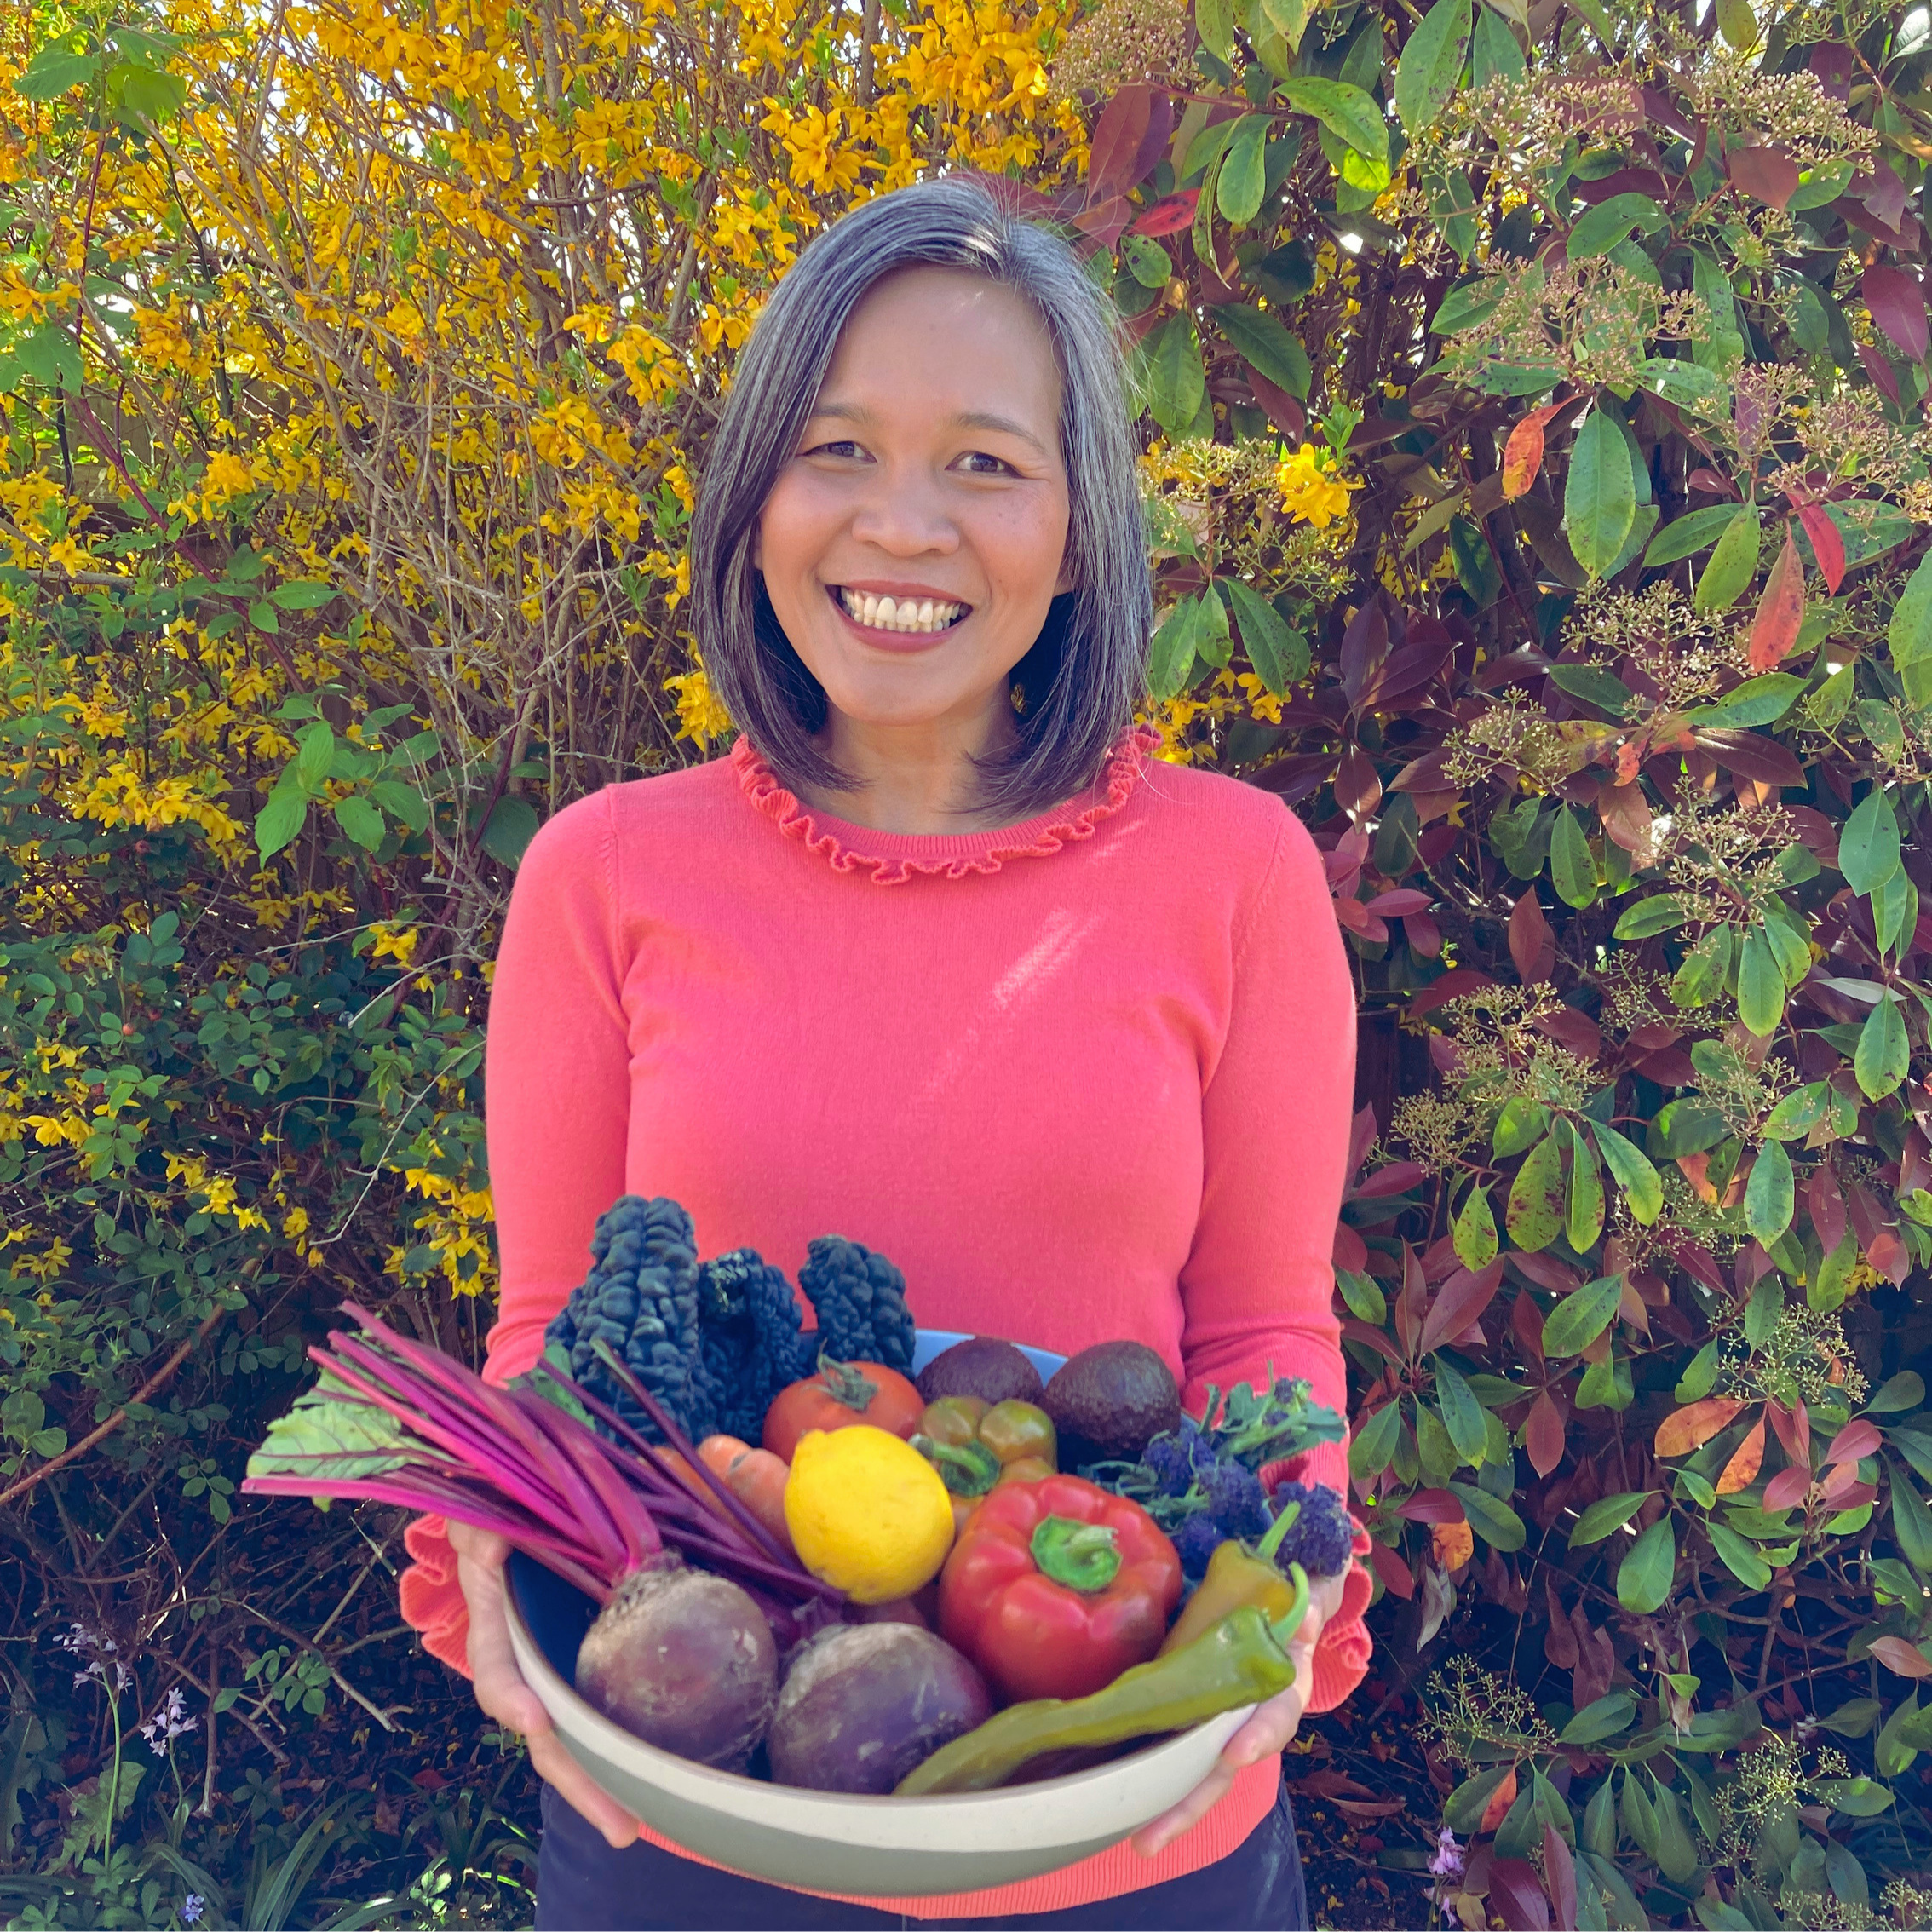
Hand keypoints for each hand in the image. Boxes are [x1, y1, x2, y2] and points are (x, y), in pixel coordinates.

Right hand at [449, 1520, 641, 1847]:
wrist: (515, 1487)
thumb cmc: (507, 1491)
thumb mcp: (494, 1503)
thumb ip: (492, 1524)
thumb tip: (492, 1541)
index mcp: (493, 1610)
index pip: (497, 1666)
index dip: (510, 1695)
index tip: (532, 1720)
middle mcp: (519, 1648)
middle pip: (543, 1730)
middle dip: (579, 1780)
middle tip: (623, 1828)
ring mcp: (551, 1658)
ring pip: (570, 1733)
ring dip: (600, 1780)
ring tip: (633, 1825)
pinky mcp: (585, 1652)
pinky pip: (598, 1702)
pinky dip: (616, 1743)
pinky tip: (647, 1776)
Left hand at [1129, 1569, 1346, 1859]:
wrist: (1281, 1613)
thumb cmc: (1287, 1612)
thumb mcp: (1303, 1605)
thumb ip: (1306, 1607)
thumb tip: (1308, 1612)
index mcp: (1281, 1695)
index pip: (1274, 1720)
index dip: (1258, 1737)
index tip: (1235, 1752)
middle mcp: (1249, 1724)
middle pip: (1222, 1770)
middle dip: (1190, 1805)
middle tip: (1150, 1837)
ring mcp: (1218, 1730)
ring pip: (1195, 1775)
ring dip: (1168, 1809)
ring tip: (1138, 1841)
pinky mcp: (1189, 1721)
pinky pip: (1172, 1754)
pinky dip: (1151, 1781)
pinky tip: (1120, 1805)